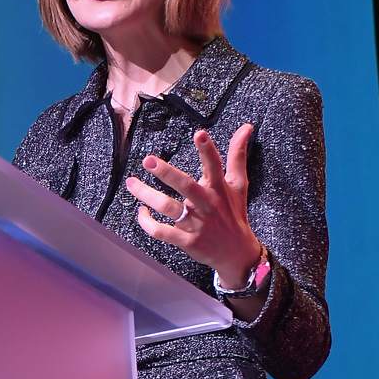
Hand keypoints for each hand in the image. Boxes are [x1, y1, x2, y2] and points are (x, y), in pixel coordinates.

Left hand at [125, 123, 262, 288]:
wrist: (236, 252)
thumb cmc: (234, 213)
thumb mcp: (238, 184)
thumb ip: (237, 155)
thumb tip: (246, 126)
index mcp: (219, 188)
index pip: (214, 165)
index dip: (207, 150)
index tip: (199, 133)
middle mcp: (206, 204)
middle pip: (186, 186)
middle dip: (167, 173)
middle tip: (148, 161)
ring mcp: (196, 223)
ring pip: (168, 207)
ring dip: (147, 195)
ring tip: (131, 183)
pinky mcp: (186, 241)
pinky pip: (162, 232)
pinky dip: (148, 223)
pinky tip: (141, 212)